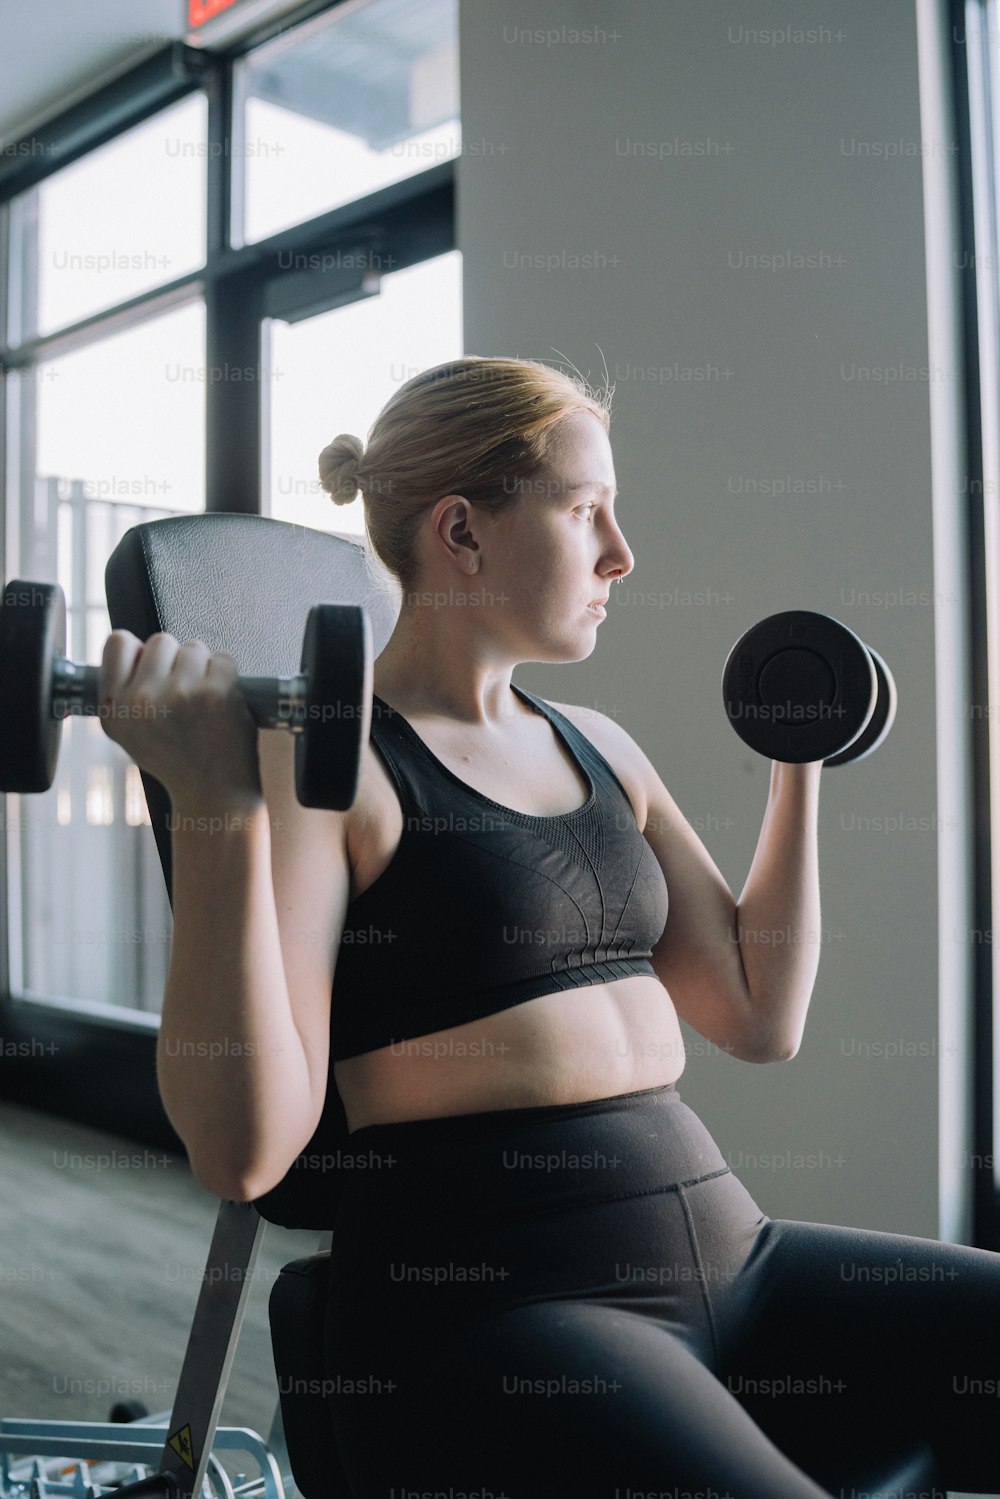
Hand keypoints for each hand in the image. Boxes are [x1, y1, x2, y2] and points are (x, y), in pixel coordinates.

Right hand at [97, 630, 262, 805]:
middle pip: (160, 640)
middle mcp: (142, 700)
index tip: (152, 668)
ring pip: (194, 647)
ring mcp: (179, 693)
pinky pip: (223, 659)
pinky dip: (227, 676)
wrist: (213, 793)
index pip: (118, 642)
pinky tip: (222, 703)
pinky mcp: (215, 692)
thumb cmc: (176, 761)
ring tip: (204, 702)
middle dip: (176, 661)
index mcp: (115, 708)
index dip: (139, 651)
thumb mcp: (129, 733)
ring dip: (203, 668)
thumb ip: (125, 693)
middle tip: (184, 693)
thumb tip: (134, 651)